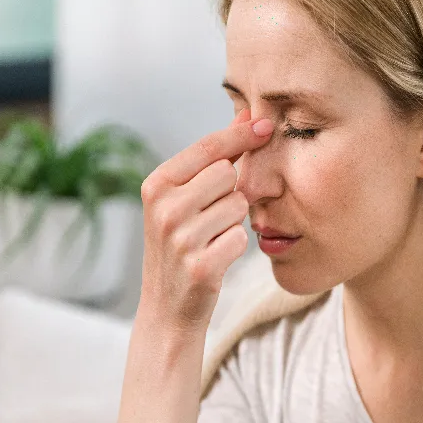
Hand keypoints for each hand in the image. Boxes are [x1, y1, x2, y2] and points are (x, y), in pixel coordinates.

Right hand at [138, 108, 273, 331]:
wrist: (166, 309)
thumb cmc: (180, 247)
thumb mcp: (181, 201)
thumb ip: (211, 160)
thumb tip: (245, 114)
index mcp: (156, 186)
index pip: (208, 148)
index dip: (240, 134)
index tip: (266, 124)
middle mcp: (164, 209)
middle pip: (229, 175)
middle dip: (232, 192)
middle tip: (211, 217)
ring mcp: (181, 239)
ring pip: (239, 206)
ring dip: (234, 221)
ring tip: (211, 239)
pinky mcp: (201, 266)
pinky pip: (241, 237)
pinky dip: (235, 247)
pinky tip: (215, 258)